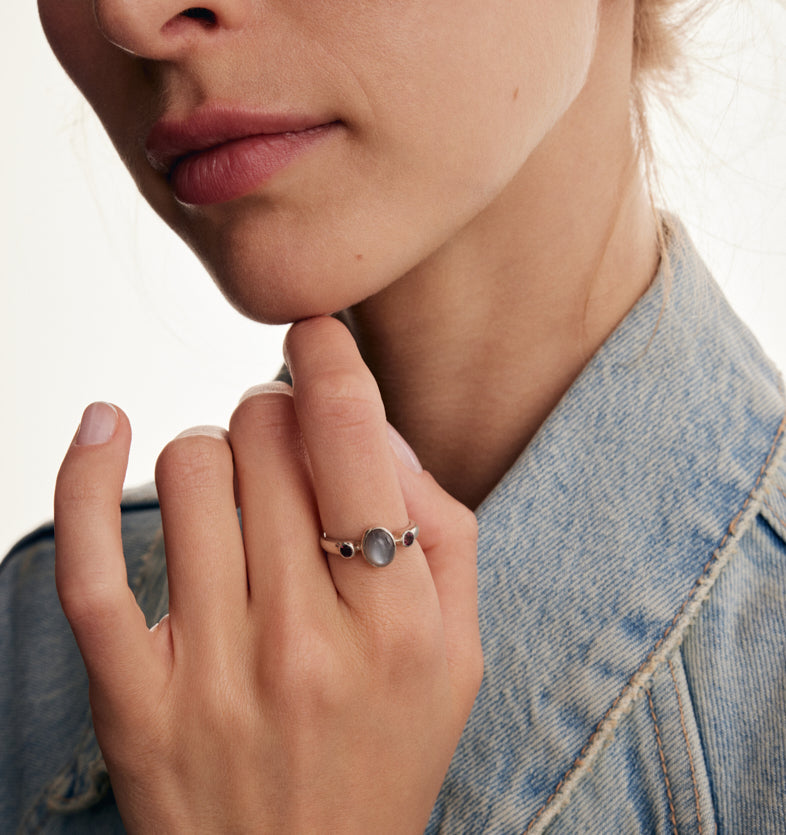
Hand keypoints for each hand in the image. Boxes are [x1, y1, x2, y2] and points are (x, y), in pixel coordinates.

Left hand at [54, 316, 481, 832]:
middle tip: (288, 446)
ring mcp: (212, 669)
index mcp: (397, 623)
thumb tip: (376, 432)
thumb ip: (443, 532)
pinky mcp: (135, 696)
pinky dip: (83, 470)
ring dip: (212, 448)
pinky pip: (89, 556)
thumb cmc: (388, 754)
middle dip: (276, 415)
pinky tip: (101, 426)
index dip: (329, 361)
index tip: (316, 333)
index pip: (352, 441)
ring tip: (234, 485)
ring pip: (189, 469)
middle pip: (264, 437)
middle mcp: (304, 639)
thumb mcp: (459, 651)